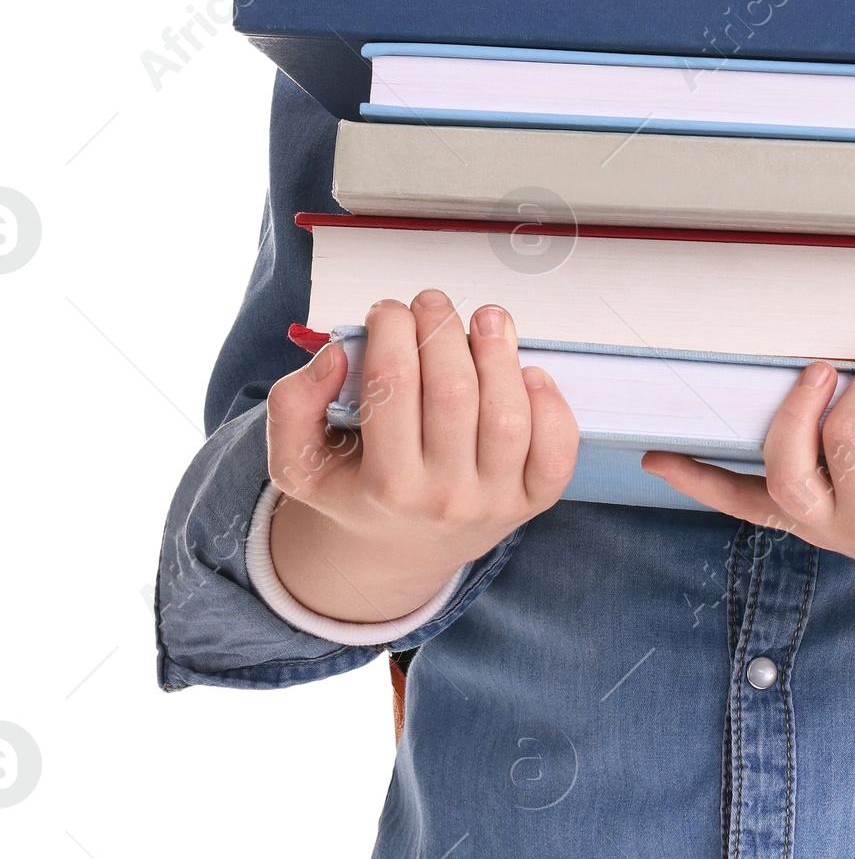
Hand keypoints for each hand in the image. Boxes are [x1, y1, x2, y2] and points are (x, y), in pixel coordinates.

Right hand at [264, 289, 578, 624]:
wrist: (398, 555)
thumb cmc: (355, 492)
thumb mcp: (298, 461)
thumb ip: (294, 403)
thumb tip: (336, 354)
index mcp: (385, 487)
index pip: (392, 388)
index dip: (392, 331)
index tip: (387, 310)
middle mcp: (444, 498)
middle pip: (453, 394)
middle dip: (443, 330)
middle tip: (432, 303)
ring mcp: (495, 501)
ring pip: (508, 416)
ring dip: (500, 353)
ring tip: (485, 318)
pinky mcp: (533, 499)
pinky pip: (557, 449)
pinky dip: (550, 403)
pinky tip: (525, 372)